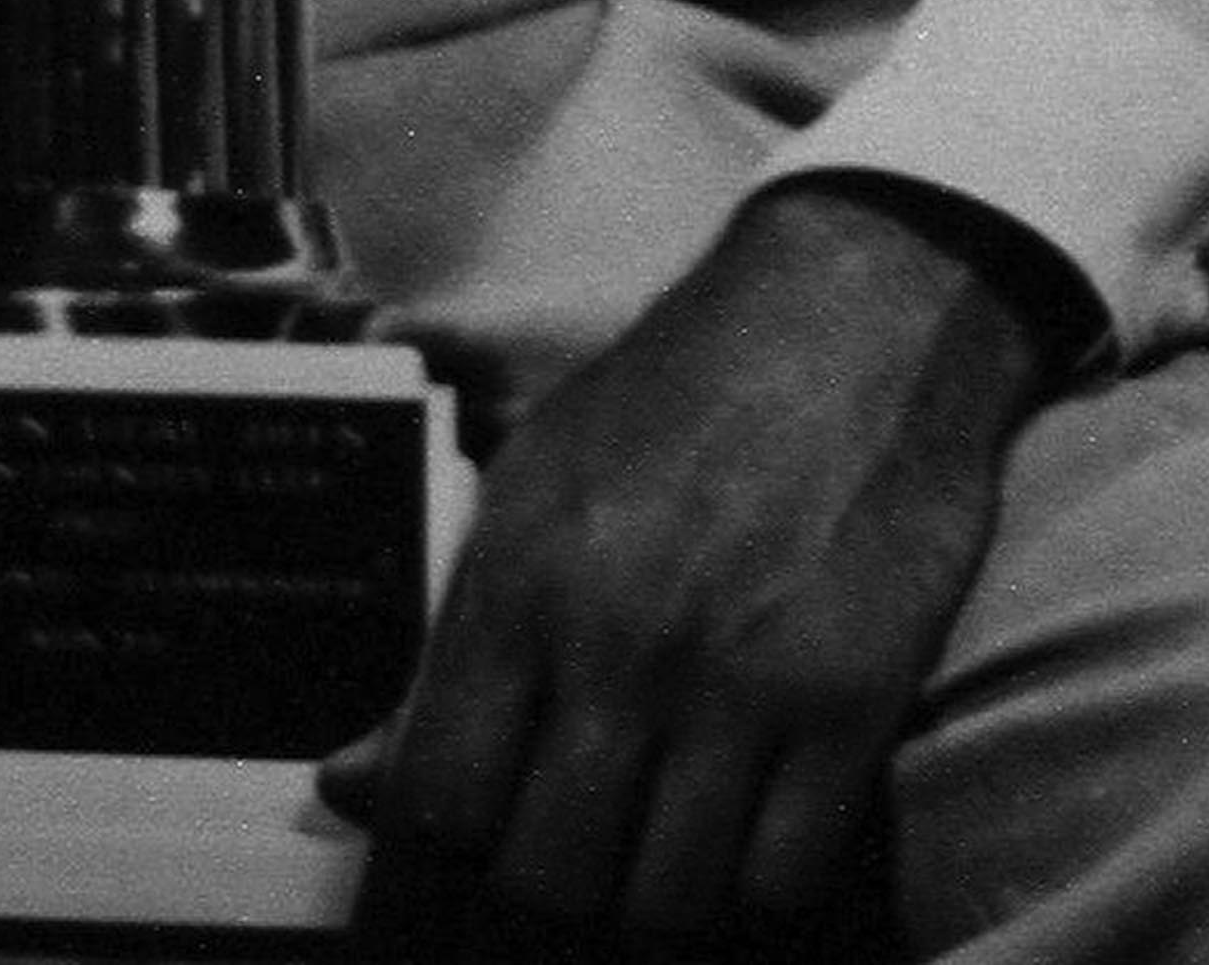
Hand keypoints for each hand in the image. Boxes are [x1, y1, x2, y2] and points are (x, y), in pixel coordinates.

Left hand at [329, 181, 1078, 956]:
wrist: (862, 304)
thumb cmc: (684, 391)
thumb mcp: (537, 481)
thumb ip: (448, 645)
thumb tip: (345, 785)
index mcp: (526, 576)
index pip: (438, 805)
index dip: (449, 847)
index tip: (485, 830)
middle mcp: (622, 638)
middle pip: (546, 881)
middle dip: (554, 887)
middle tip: (583, 847)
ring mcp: (742, 677)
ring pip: (665, 906)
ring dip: (657, 898)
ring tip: (665, 847)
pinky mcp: (853, 698)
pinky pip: (781, 880)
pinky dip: (758, 885)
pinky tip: (752, 832)